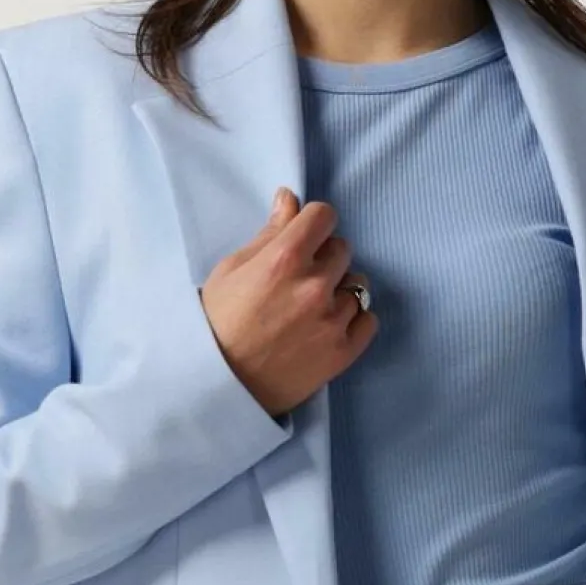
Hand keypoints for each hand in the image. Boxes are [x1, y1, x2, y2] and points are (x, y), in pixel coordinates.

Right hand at [199, 187, 378, 416]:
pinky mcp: (343, 352)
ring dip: (340, 290)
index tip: (305, 237)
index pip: (324, 216)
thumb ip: (269, 234)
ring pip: (358, 284)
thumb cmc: (216, 324)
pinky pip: (369, 320)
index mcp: (285, 259)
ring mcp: (332, 321)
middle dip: (324, 258)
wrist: (218, 385)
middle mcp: (314, 286)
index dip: (313, 224)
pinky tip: (329, 327)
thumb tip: (289, 199)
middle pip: (342, 249)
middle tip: (300, 280)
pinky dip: (354, 320)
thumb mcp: (232, 270)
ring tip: (312, 309)